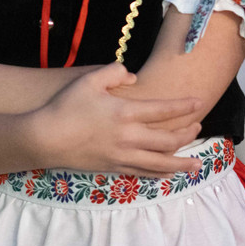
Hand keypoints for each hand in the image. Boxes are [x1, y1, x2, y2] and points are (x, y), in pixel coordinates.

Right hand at [35, 63, 204, 177]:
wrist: (45, 139)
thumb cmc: (66, 107)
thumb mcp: (89, 80)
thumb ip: (114, 72)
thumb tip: (132, 76)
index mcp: (125, 113)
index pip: (163, 110)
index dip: (184, 107)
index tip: (199, 103)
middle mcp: (129, 137)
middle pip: (168, 140)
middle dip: (187, 134)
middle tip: (198, 127)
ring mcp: (122, 155)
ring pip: (160, 162)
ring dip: (181, 162)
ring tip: (196, 164)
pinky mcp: (113, 167)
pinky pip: (143, 172)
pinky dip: (160, 173)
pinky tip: (169, 173)